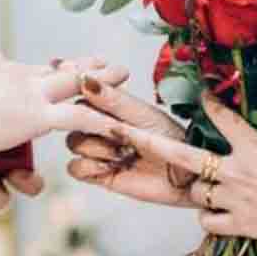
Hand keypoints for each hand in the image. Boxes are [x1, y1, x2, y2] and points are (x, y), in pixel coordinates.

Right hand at [0, 53, 128, 152]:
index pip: (26, 69)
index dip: (47, 70)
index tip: (61, 66)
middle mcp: (15, 74)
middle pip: (56, 67)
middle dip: (83, 65)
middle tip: (104, 61)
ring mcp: (28, 92)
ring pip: (74, 82)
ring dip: (100, 79)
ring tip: (123, 74)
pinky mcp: (34, 115)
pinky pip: (76, 117)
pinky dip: (99, 121)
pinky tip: (117, 124)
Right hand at [66, 80, 196, 206]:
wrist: (185, 175)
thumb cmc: (170, 138)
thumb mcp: (142, 113)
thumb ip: (112, 99)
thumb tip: (85, 80)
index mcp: (110, 104)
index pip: (80, 93)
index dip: (82, 98)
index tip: (92, 99)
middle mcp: (100, 125)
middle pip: (71, 120)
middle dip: (93, 127)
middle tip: (118, 133)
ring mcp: (98, 149)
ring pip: (72, 143)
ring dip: (96, 147)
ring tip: (122, 153)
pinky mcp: (98, 173)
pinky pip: (75, 168)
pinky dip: (90, 167)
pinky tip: (112, 166)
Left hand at [113, 92, 256, 247]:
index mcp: (255, 146)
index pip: (222, 118)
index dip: (207, 103)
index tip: (198, 94)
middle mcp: (237, 171)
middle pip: (180, 155)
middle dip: (145, 142)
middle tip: (119, 130)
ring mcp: (235, 200)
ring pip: (195, 192)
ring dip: (195, 188)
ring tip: (204, 186)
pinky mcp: (242, 225)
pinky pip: (209, 222)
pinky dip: (209, 218)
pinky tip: (215, 215)